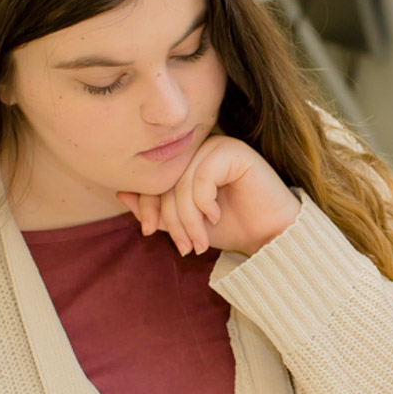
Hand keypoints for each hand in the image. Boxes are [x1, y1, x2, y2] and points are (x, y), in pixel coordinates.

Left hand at [118, 135, 300, 256]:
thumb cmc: (232, 228)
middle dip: (171, 219)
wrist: (270, 236)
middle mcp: (202, 148)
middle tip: (184, 246)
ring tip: (199, 241)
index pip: (155, 177)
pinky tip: (216, 215)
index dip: (146, 205)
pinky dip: (204, 202)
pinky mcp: (235, 151)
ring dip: (188, 219)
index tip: (149, 232)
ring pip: (183, 182)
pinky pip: (202, 176)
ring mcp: (219, 146)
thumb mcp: (185, 223)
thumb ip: (156, 210)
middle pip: (167, 180)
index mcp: (188, 160)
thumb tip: (121, 193)